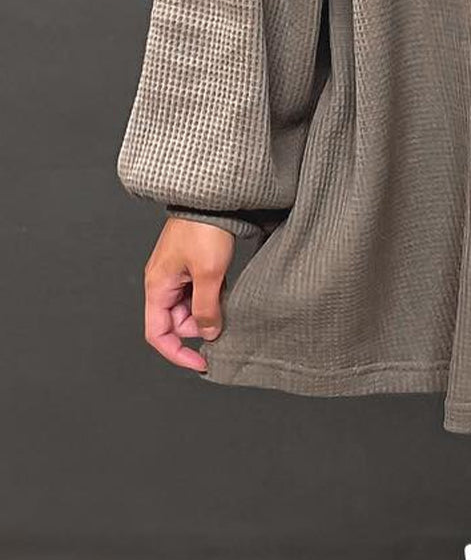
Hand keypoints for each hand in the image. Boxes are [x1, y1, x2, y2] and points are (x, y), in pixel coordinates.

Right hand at [143, 217, 235, 370]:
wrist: (214, 197)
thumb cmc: (205, 228)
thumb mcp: (210, 274)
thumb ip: (206, 308)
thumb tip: (208, 334)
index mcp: (157, 286)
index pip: (157, 334)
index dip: (177, 353)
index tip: (201, 362)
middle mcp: (162, 282)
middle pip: (176, 323)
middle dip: (199, 325)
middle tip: (222, 314)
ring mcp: (176, 274)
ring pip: (190, 308)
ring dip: (208, 309)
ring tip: (224, 292)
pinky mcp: (191, 266)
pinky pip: (199, 293)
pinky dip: (212, 296)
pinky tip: (225, 285)